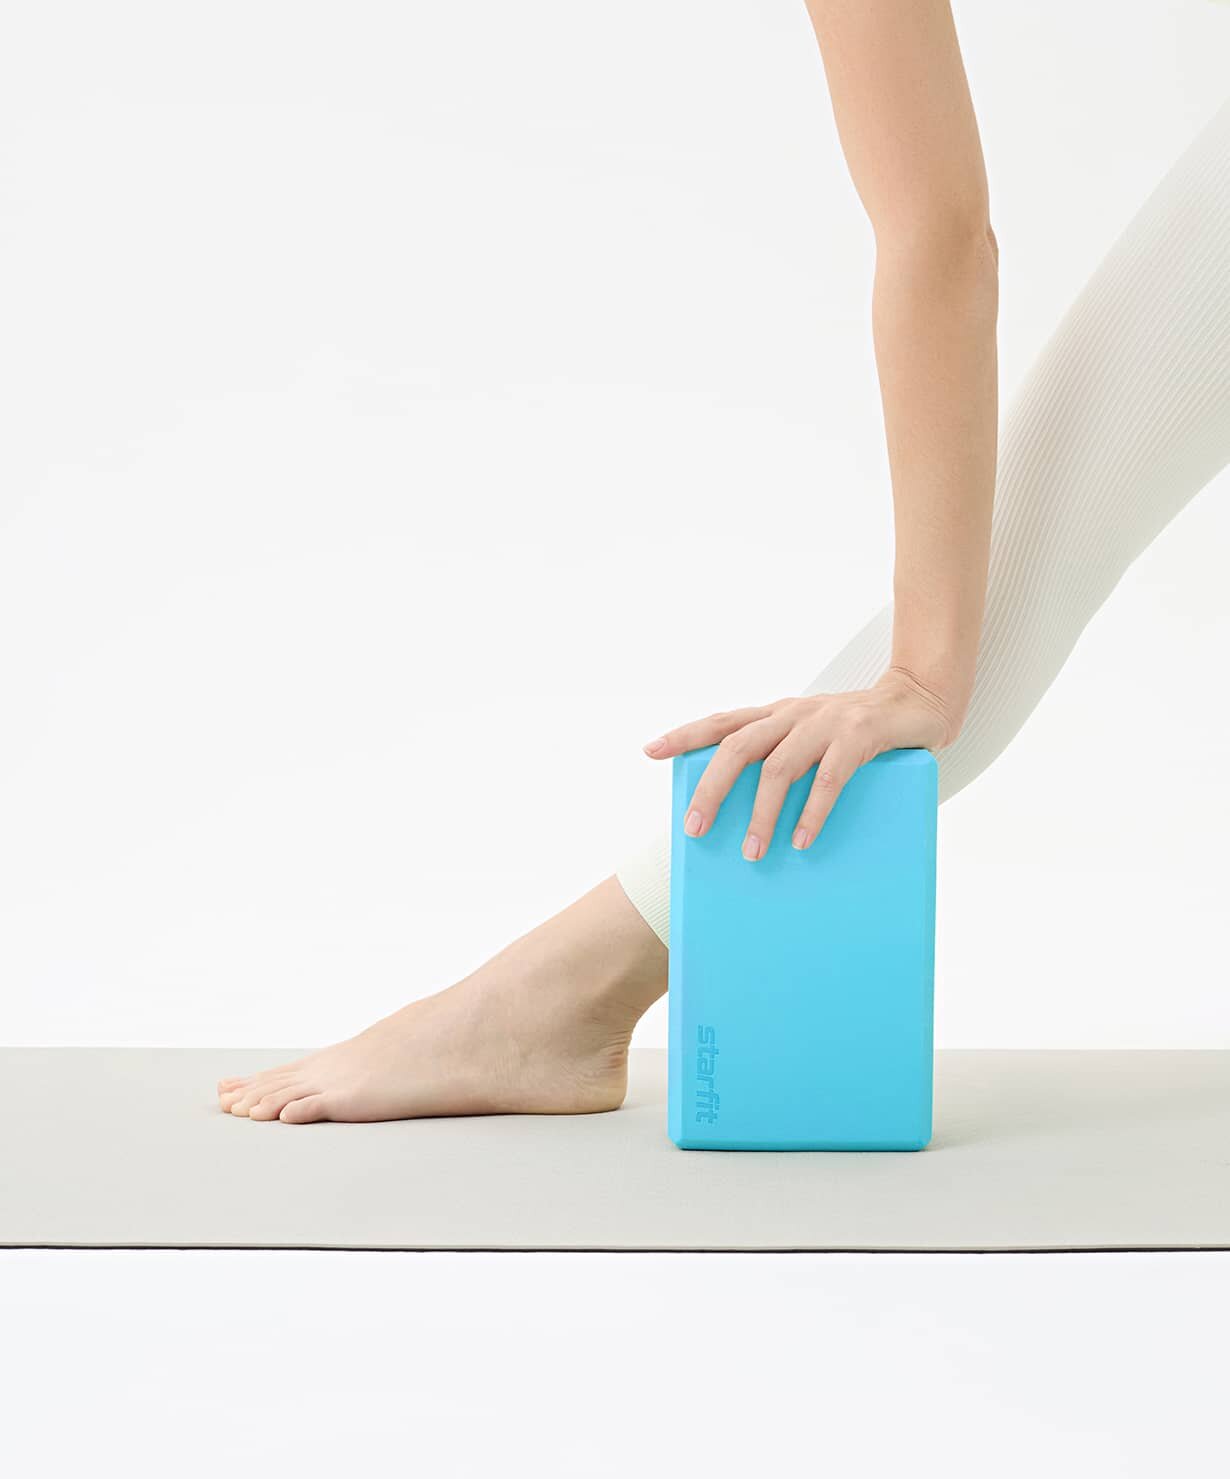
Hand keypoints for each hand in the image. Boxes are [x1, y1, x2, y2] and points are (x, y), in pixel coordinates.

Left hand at [641, 667, 955, 859]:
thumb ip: (784, 761)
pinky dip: (812, 810)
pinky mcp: (860, 735)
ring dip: (762, 813)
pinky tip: (801, 840)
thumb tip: (751, 819)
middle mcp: (794, 713)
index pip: (722, 722)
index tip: (650, 752)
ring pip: (779, 767)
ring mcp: (826, 722)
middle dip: (712, 789)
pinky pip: (830, 777)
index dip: (685, 735)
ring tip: (752, 852)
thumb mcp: (813, 740)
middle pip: (738, 747)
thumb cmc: (860, 731)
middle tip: (695, 828)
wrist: (921, 700)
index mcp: (777, 714)